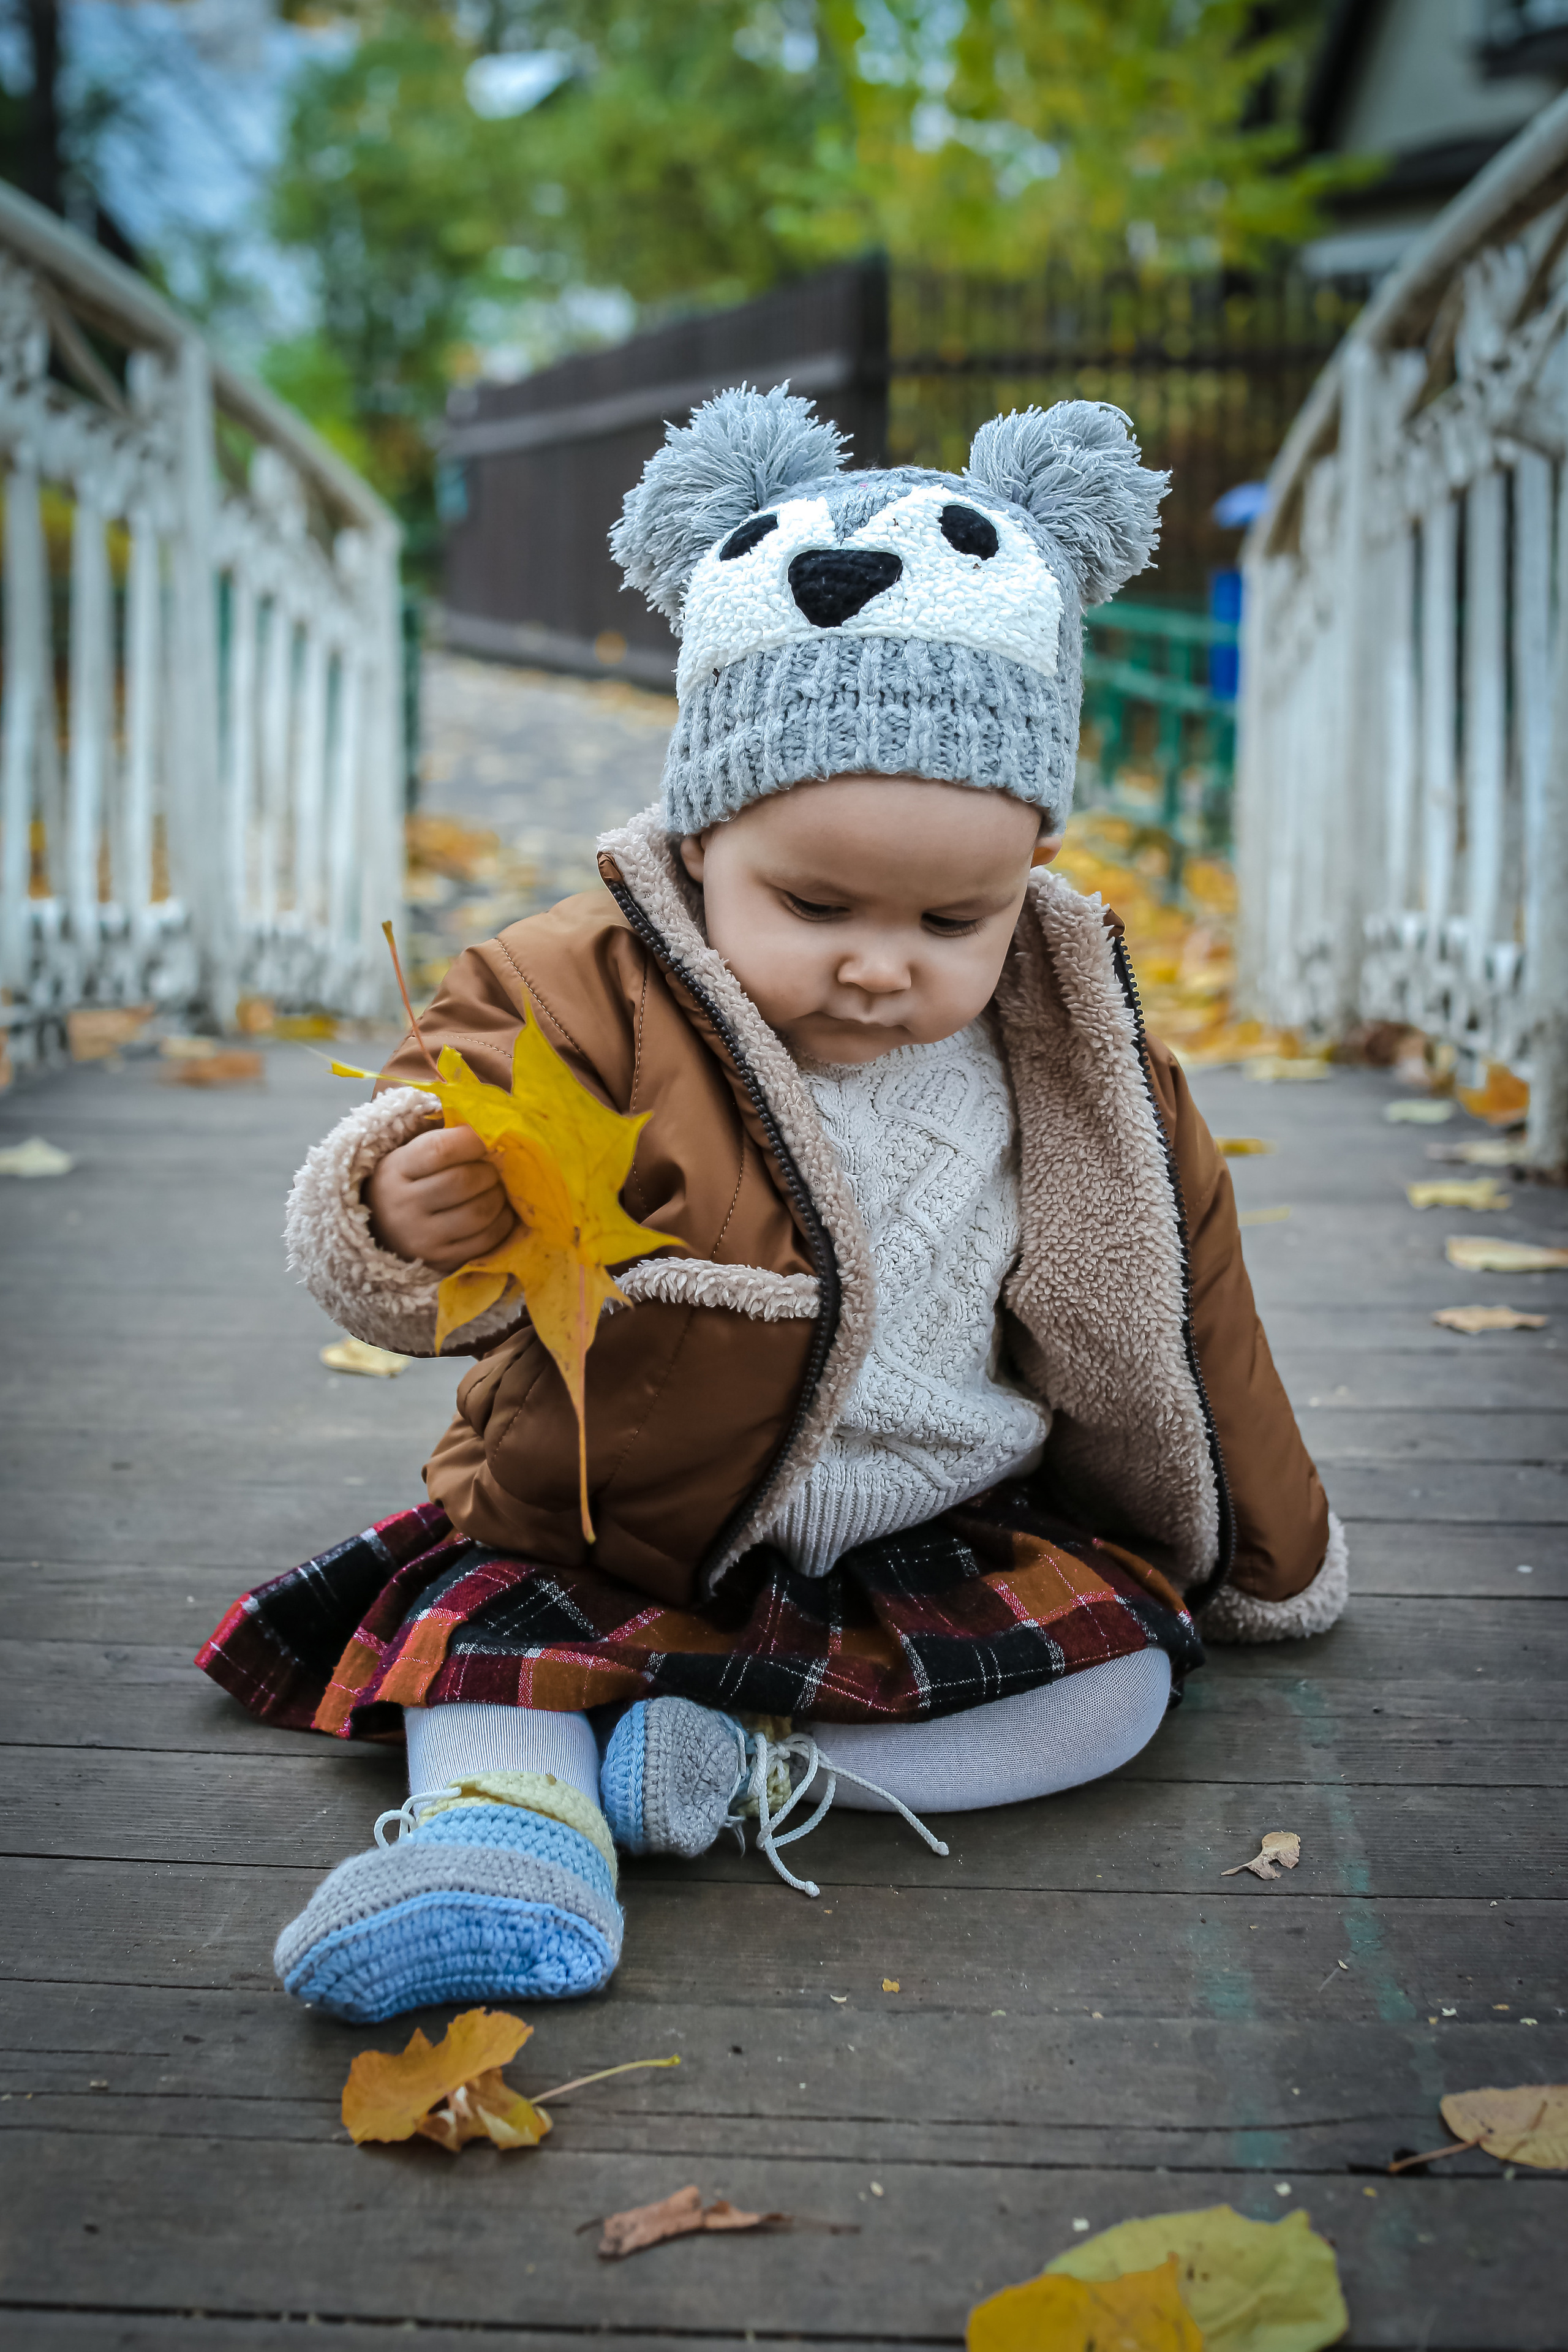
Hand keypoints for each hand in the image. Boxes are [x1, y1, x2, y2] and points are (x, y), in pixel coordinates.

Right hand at [367, 1122, 515, 1271]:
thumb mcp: (409, 1155)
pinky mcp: (442, 1260)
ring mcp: (422, 1238)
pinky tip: (500, 1211)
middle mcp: (404, 1206)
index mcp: (395, 1170)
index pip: (440, 1150)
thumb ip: (444, 1138)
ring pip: (479, 1212)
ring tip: (496, 1189)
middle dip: (489, 1171)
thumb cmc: (407, 1182)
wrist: (381, 1230)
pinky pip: (486, 1240)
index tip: (487, 1138)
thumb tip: (488, 1124)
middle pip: (464, 1181)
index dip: (472, 1140)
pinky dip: (502, 1222)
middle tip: (492, 1168)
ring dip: (499, 1196)